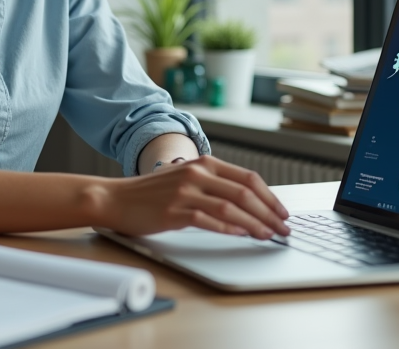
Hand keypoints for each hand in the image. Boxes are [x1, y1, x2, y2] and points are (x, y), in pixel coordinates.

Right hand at [96, 155, 289, 238]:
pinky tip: (241, 235)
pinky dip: (228, 228)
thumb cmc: (151, 193)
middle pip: (244, 192)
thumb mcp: (185, 179)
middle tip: (283, 228)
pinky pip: (208, 220)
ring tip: (268, 235)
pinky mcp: (174, 211)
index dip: (270, 197)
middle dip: (269, 213)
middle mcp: (196, 174)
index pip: (248, 178)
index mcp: (203, 163)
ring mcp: (185, 192)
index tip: (282, 213)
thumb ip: (213, 185)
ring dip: (254, 223)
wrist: (115, 198)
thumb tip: (248, 204)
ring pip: (230, 207)